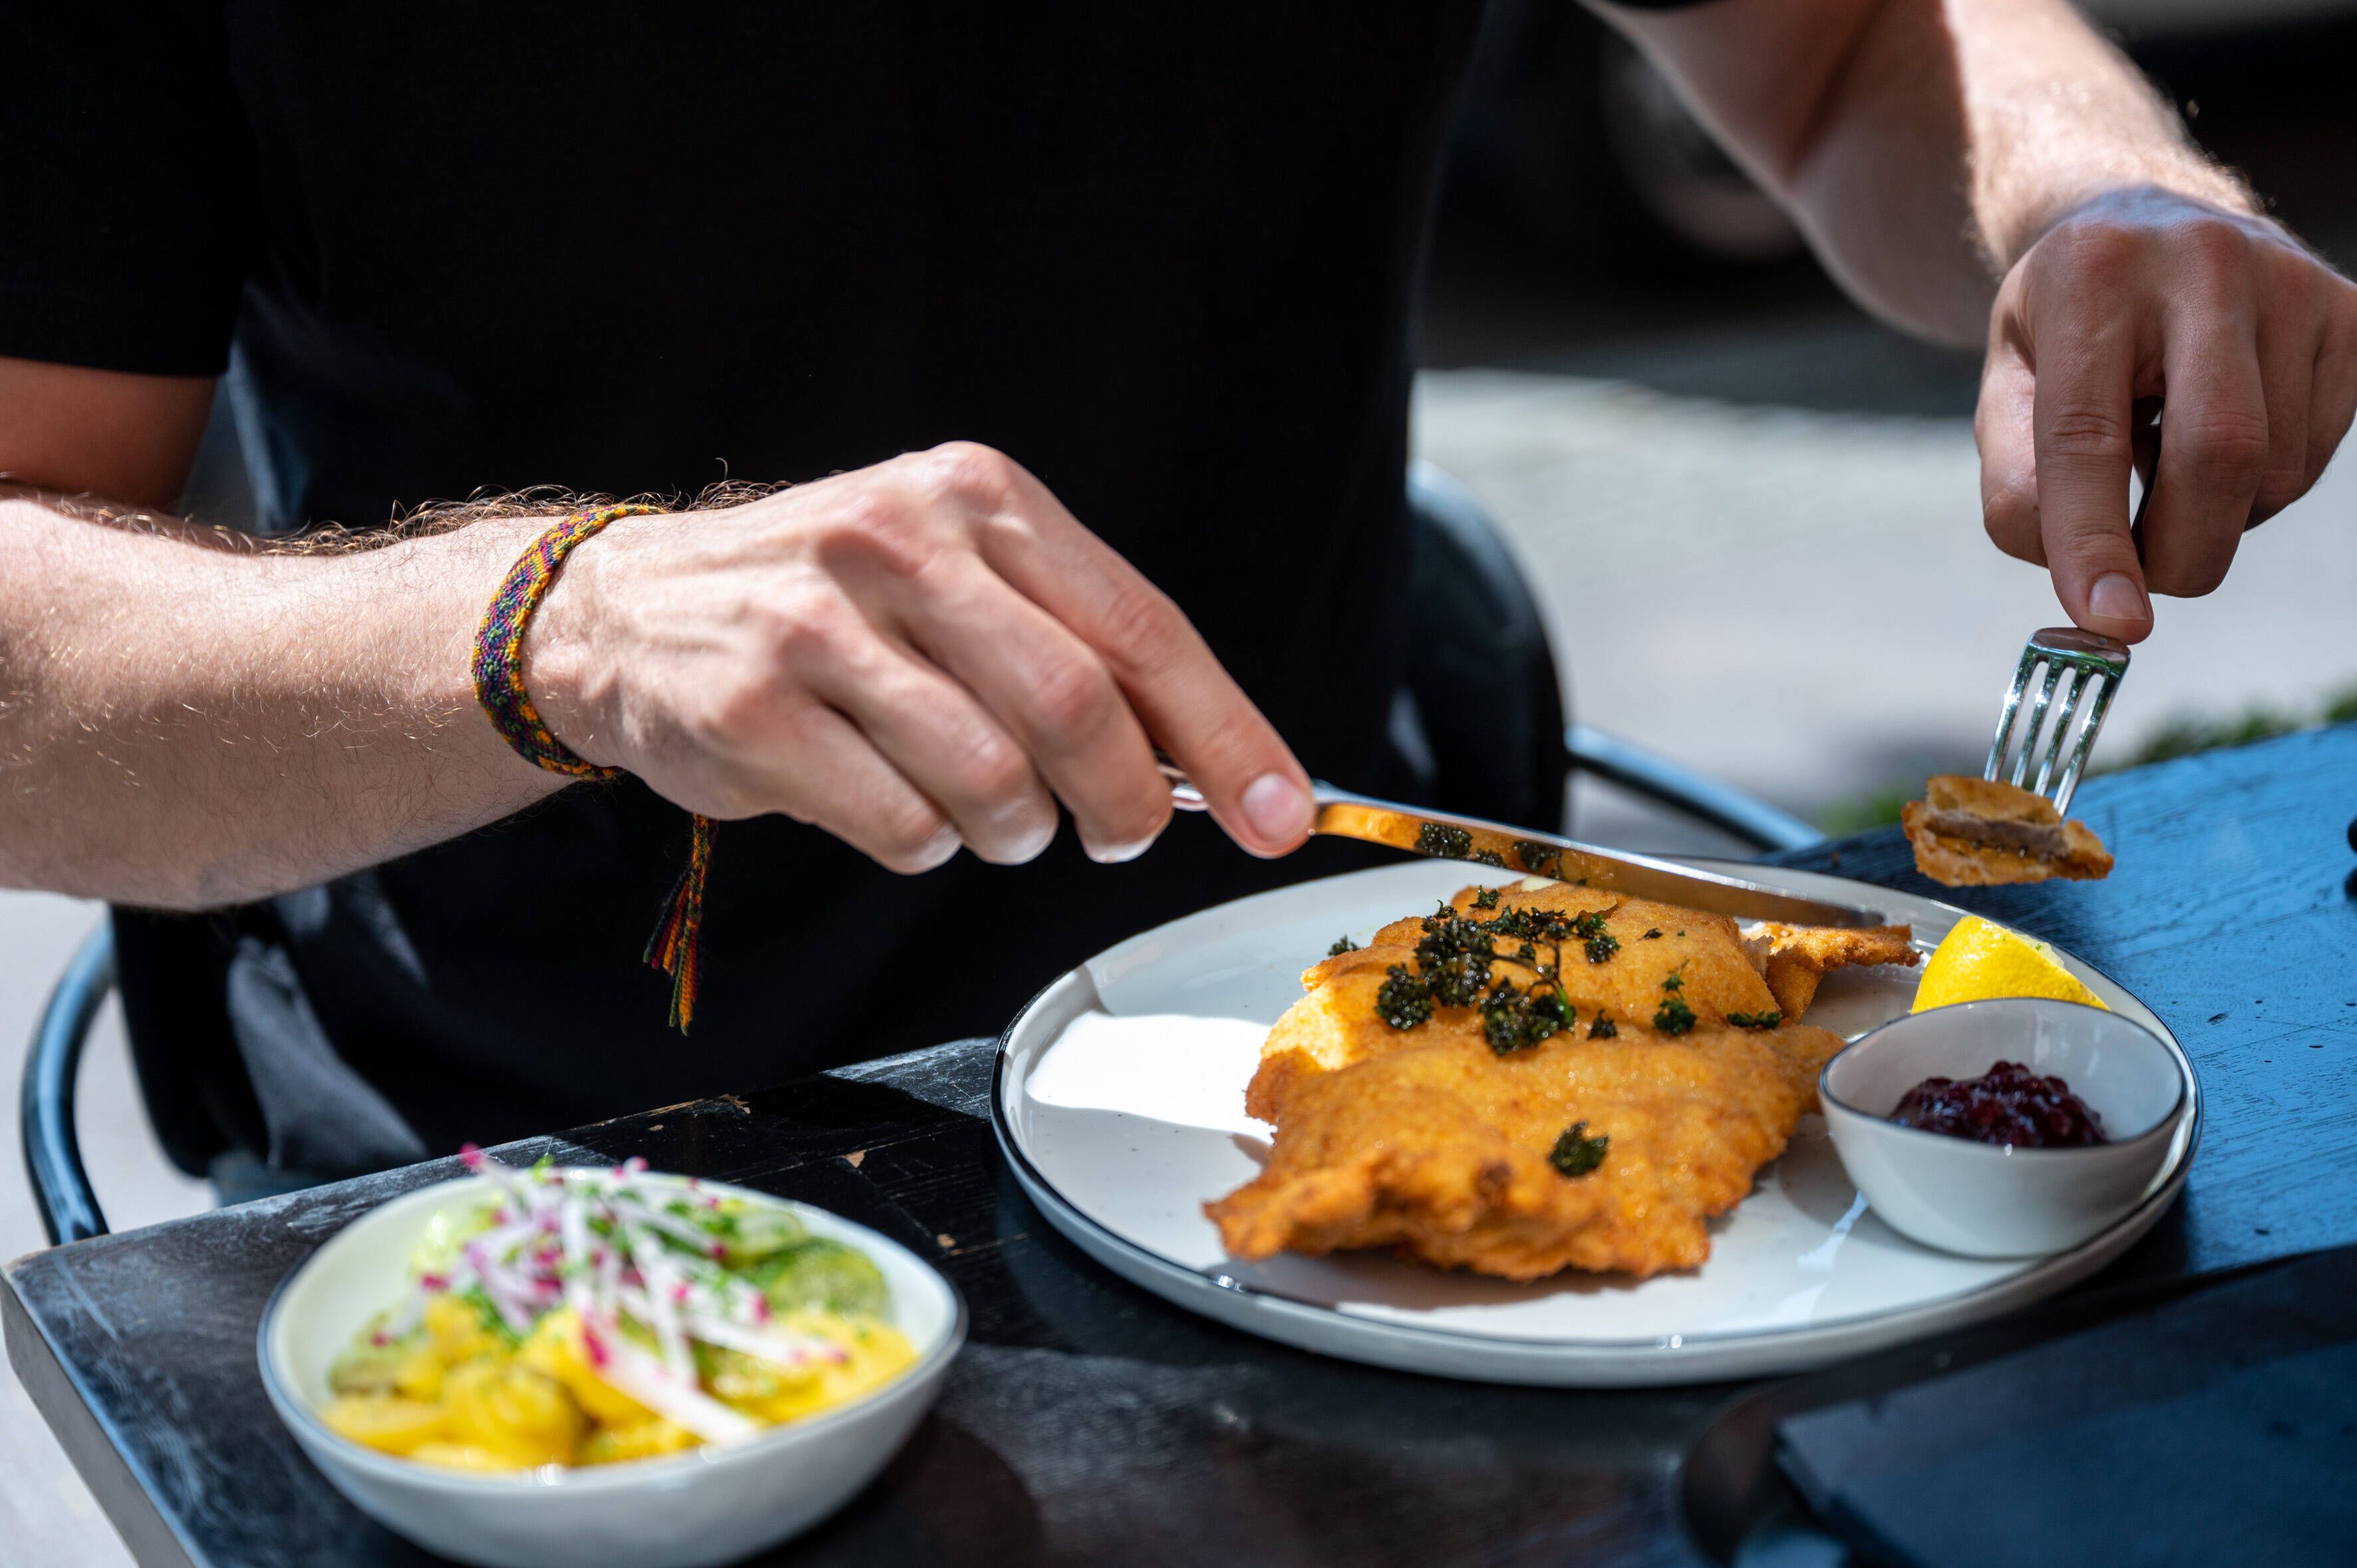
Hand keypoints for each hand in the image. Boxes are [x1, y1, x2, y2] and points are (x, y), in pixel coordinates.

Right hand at [523, 443, 1314, 871]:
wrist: (626, 611)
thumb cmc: (830, 607)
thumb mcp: (955, 574)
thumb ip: (1073, 645)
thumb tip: (1211, 764)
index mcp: (977, 499)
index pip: (1139, 627)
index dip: (1226, 733)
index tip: (1283, 813)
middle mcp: (901, 542)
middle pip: (1075, 708)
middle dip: (1125, 803)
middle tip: (1121, 836)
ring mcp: (818, 624)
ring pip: (991, 781)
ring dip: (1012, 832)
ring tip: (984, 815)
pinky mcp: (754, 709)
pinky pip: (900, 826)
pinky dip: (924, 846)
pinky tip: (894, 809)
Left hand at [1977, 186, 2356, 641]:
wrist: (2139, 225)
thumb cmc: (2064, 332)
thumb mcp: (2006, 392)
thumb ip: (2020, 492)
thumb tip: (2093, 598)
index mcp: (2090, 276)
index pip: (2090, 437)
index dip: (2096, 541)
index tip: (2110, 623)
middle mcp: (2204, 263)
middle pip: (2216, 458)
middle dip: (2178, 552)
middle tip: (2140, 580)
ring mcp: (2294, 283)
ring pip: (2271, 475)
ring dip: (2213, 515)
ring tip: (2165, 455)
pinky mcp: (2352, 316)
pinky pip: (2316, 458)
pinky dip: (2260, 486)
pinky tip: (2218, 431)